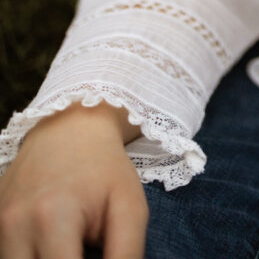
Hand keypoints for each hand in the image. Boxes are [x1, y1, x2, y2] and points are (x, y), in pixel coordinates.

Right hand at [0, 103, 146, 258]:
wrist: (70, 128)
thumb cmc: (105, 169)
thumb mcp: (130, 208)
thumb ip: (126, 254)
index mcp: (53, 218)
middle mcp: (15, 224)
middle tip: (82, 252)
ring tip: (68, 248)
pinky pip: (7, 256)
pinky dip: (31, 257)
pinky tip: (52, 247)